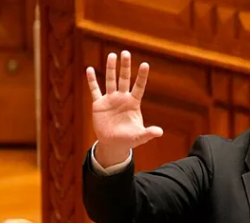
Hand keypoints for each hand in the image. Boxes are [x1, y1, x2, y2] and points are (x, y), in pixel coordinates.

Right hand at [86, 51, 162, 165]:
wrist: (114, 143)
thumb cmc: (129, 139)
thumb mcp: (140, 137)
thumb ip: (149, 133)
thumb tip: (160, 132)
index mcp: (133, 103)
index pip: (139, 87)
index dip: (141, 76)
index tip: (145, 64)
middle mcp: (122, 98)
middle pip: (124, 79)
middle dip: (125, 66)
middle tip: (126, 52)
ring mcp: (110, 99)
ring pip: (110, 80)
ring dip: (111, 68)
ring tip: (112, 55)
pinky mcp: (99, 104)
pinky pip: (95, 90)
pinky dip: (92, 80)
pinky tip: (90, 69)